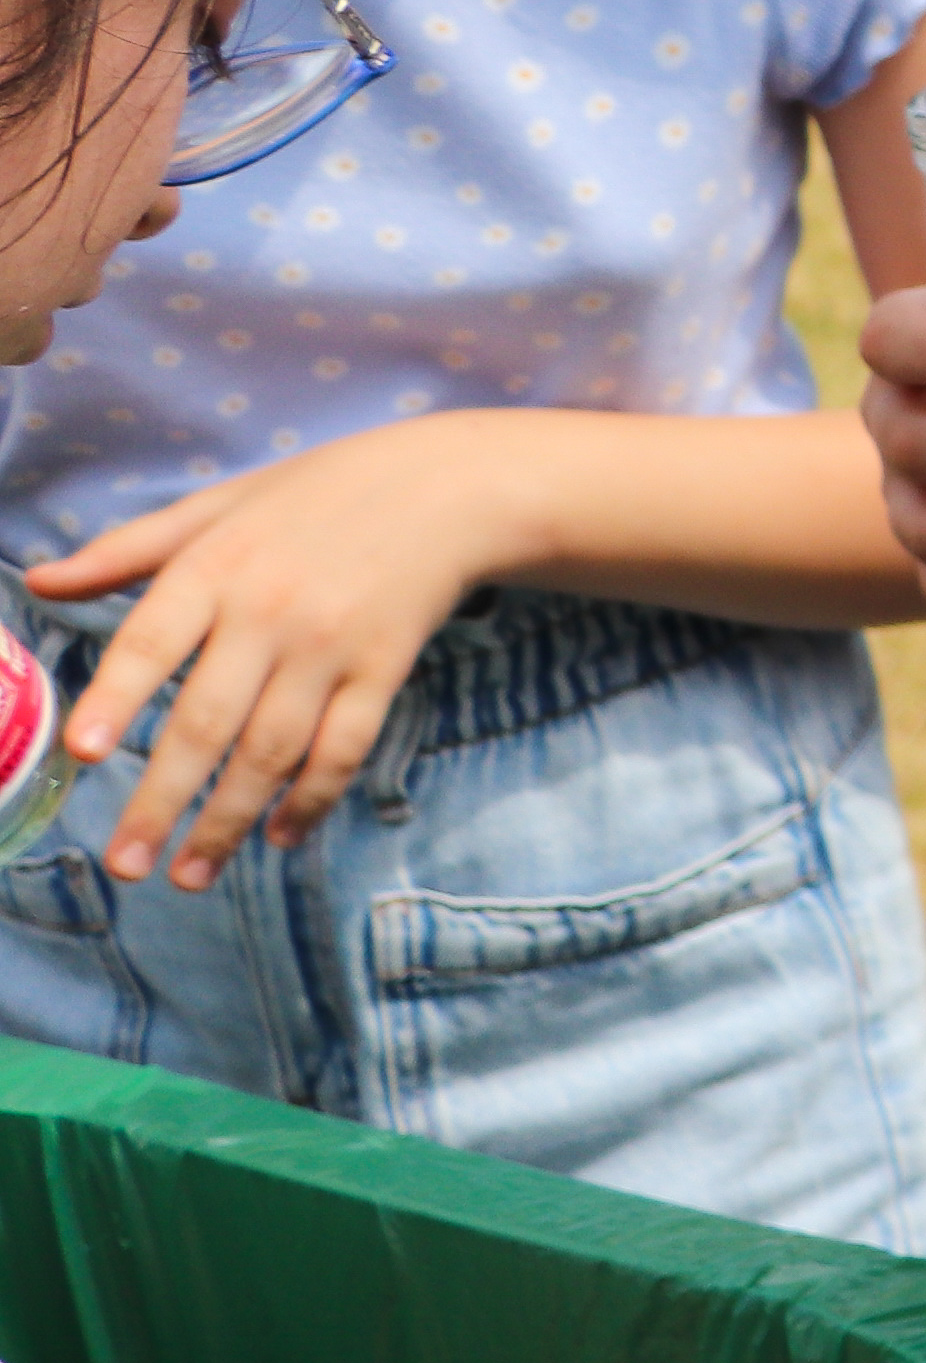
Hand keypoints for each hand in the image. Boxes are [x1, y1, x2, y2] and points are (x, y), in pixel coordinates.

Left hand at [27, 417, 536, 883]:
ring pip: (273, 750)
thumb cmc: (318, 495)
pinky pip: (344, 748)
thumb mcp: (218, 506)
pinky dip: (312, 799)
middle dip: (162, 799)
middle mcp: (272, 611)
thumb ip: (127, 549)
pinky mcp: (384, 670)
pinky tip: (280, 837)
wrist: (448, 488)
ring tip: (188, 874)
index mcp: (217, 566)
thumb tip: (38, 583)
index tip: (85, 753)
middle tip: (125, 862)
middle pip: (209, 720)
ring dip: (229, 820)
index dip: (118, 697)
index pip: (153, 640)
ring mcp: (332, 646)